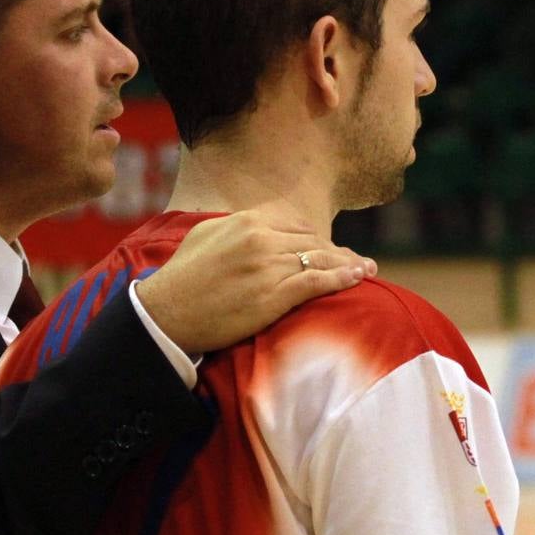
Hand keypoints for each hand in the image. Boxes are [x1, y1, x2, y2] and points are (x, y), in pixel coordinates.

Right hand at [134, 207, 375, 353]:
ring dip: (349, 264)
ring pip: (321, 259)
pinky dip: (343, 278)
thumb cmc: (182, 279)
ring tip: (368, 269)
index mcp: (247, 220)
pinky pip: (317, 281)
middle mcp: (261, 238)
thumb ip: (234, 226)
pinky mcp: (273, 295)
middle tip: (358, 262)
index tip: (330, 248)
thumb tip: (253, 224)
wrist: (166, 314)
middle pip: (313, 241)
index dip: (316, 238)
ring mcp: (269, 266)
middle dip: (338, 251)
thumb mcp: (206, 236)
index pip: (296, 224)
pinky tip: (359, 279)